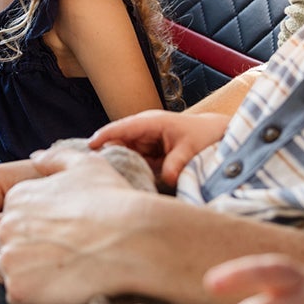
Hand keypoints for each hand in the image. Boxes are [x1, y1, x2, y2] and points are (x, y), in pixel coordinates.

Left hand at [0, 145, 151, 303]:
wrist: (132, 241)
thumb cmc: (114, 203)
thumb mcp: (87, 165)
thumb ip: (56, 158)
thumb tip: (37, 157)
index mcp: (18, 197)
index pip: (11, 218)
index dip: (37, 229)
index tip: (61, 234)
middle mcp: (7, 226)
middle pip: (6, 244)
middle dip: (28, 250)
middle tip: (64, 252)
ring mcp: (11, 259)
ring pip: (7, 271)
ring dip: (27, 272)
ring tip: (62, 268)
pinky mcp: (19, 289)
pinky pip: (17, 295)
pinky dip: (35, 294)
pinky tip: (62, 283)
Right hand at [89, 110, 229, 185]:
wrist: (215, 135)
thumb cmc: (202, 135)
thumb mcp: (190, 149)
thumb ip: (177, 163)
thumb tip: (167, 179)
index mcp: (151, 123)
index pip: (122, 128)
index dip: (105, 136)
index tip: (89, 146)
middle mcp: (143, 130)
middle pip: (117, 142)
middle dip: (106, 155)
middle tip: (94, 172)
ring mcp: (144, 142)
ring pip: (123, 154)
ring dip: (117, 165)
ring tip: (106, 180)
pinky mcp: (148, 153)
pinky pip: (133, 162)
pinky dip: (128, 170)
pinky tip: (122, 181)